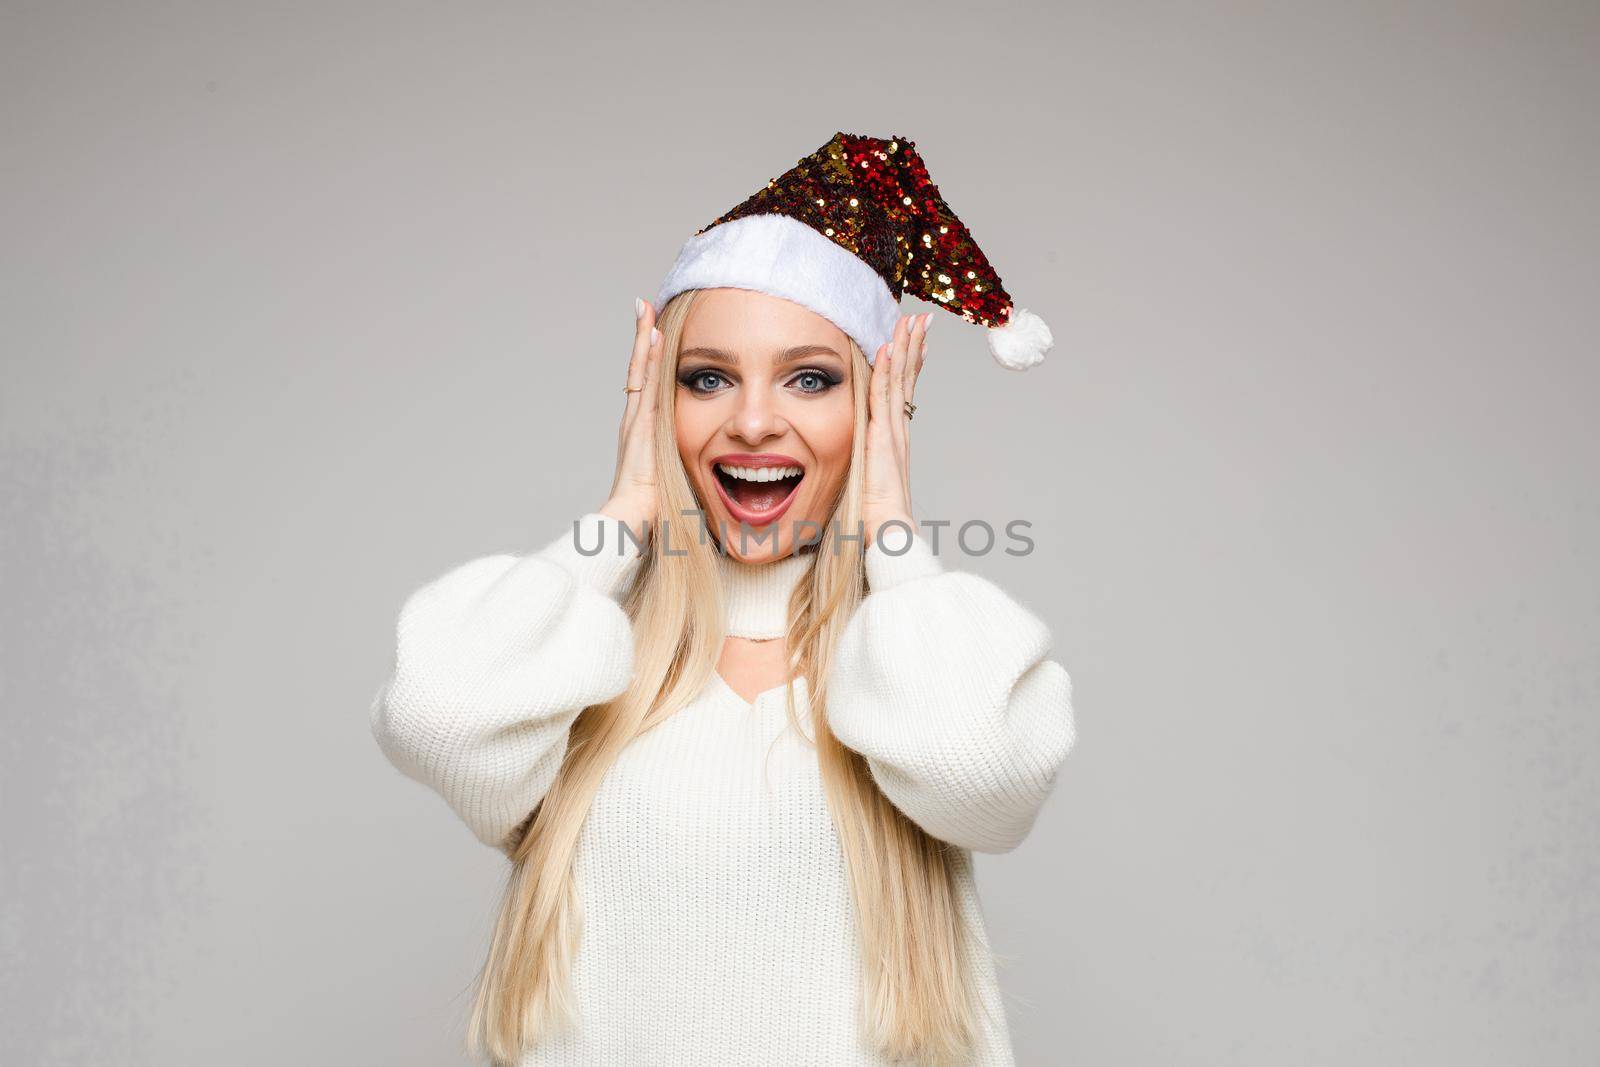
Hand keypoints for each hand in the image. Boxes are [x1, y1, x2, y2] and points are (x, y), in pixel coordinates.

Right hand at [600, 298, 664, 543]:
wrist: (632, 522)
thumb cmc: (654, 511)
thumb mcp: (675, 484)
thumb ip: (687, 473)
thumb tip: (709, 477)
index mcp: (642, 434)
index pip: (647, 388)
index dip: (650, 363)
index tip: (655, 337)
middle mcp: (634, 422)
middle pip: (639, 371)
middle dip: (642, 341)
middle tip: (644, 308)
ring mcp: (634, 420)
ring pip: (640, 370)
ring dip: (643, 339)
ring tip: (646, 309)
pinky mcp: (639, 423)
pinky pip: (646, 383)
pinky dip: (648, 357)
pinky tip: (654, 334)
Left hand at [862, 312, 929, 548]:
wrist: (889, 533)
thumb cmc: (876, 517)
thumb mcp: (868, 481)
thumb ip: (865, 465)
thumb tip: (859, 461)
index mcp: (895, 439)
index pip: (903, 393)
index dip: (910, 366)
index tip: (915, 342)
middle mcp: (898, 431)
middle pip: (908, 379)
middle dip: (914, 347)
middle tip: (921, 319)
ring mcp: (893, 432)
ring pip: (899, 381)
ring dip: (905, 348)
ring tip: (912, 321)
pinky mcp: (882, 438)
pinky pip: (883, 397)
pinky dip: (887, 371)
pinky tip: (887, 348)